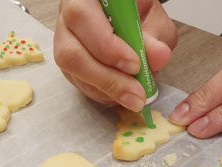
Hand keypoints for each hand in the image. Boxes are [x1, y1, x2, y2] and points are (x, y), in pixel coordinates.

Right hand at [54, 0, 176, 111]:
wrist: (127, 19)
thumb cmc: (136, 13)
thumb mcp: (152, 18)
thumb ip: (156, 35)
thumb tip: (158, 57)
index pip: (82, 18)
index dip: (106, 46)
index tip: (135, 65)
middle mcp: (66, 20)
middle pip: (71, 54)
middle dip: (106, 79)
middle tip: (136, 93)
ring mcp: (63, 44)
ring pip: (73, 74)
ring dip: (106, 90)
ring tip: (134, 97)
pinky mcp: (68, 66)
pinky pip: (80, 84)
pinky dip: (104, 94)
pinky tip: (123, 94)